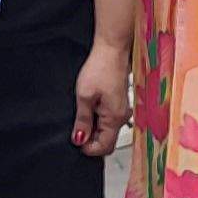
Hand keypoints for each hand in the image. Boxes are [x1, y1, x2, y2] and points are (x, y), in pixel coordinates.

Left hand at [71, 39, 128, 157]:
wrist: (112, 49)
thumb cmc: (101, 68)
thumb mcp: (84, 96)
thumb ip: (82, 121)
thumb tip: (79, 139)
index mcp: (114, 118)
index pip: (104, 147)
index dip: (88, 148)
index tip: (76, 140)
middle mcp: (122, 117)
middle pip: (107, 142)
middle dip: (92, 142)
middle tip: (77, 129)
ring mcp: (121, 110)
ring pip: (108, 131)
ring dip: (94, 130)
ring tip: (82, 114)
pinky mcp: (119, 103)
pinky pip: (109, 121)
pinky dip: (98, 121)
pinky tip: (89, 108)